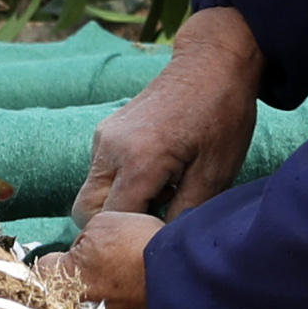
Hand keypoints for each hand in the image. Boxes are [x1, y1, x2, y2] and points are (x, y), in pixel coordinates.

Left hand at [40, 212, 173, 308]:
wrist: (190, 287)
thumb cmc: (143, 250)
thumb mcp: (103, 227)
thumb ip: (80, 245)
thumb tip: (79, 258)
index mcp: (53, 286)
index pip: (42, 275)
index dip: (62, 268)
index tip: (79, 266)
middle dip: (76, 302)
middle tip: (106, 291)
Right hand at [73, 6, 264, 223]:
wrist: (212, 63)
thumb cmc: (222, 117)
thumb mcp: (216, 174)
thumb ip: (185, 215)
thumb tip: (164, 245)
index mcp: (138, 161)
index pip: (112, 222)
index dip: (132, 238)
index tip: (160, 237)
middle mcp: (110, 148)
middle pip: (85, 211)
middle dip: (114, 226)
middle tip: (155, 222)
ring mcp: (103, 138)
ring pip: (91, 192)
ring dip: (117, 204)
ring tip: (162, 194)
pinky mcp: (105, 132)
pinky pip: (100, 173)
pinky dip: (119, 185)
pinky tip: (158, 175)